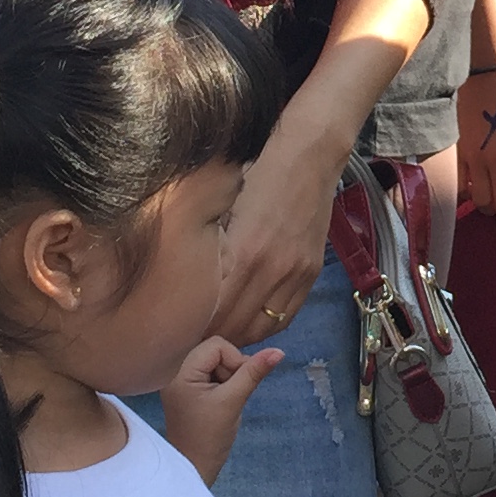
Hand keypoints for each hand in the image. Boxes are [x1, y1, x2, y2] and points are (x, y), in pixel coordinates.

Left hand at [161, 334, 281, 485]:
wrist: (194, 466)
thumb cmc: (210, 436)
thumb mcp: (234, 401)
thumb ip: (254, 372)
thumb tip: (279, 351)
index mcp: (180, 372)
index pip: (216, 345)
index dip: (234, 361)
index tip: (237, 386)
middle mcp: (175, 371)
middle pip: (214, 350)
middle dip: (230, 369)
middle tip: (231, 394)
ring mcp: (179, 380)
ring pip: (214, 361)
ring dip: (227, 377)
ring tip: (225, 400)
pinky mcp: (186, 388)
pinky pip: (209, 372)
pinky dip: (221, 383)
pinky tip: (220, 401)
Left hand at [215, 123, 344, 345]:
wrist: (310, 159)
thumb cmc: (260, 175)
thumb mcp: (226, 208)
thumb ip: (214, 249)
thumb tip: (193, 281)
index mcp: (245, 253)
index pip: (217, 310)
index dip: (199, 327)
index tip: (183, 332)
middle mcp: (272, 270)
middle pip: (238, 324)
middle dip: (215, 334)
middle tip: (196, 338)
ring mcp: (296, 274)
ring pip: (264, 326)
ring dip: (241, 335)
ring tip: (222, 333)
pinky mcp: (311, 273)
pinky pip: (287, 315)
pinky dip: (267, 326)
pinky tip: (251, 323)